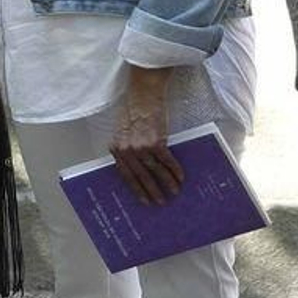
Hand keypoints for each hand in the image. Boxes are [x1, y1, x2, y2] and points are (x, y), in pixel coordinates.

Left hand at [109, 66, 182, 204]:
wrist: (143, 95)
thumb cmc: (133, 112)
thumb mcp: (123, 132)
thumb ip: (127, 150)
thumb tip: (139, 170)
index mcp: (116, 148)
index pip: (125, 174)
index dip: (135, 188)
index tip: (143, 200)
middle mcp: (127, 149)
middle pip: (140, 176)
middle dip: (151, 191)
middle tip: (160, 202)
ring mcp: (141, 146)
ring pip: (155, 171)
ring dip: (166, 183)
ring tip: (174, 193)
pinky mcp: (156, 141)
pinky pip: (167, 161)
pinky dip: (175, 171)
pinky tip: (180, 178)